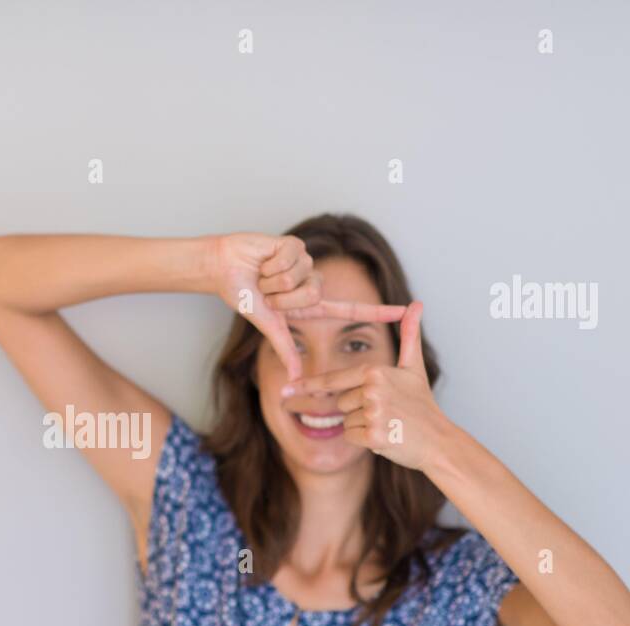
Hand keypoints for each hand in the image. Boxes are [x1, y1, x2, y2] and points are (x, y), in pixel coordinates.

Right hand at [207, 233, 408, 380]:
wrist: (222, 268)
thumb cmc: (242, 294)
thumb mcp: (267, 323)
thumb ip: (284, 347)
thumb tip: (294, 377)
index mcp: (309, 304)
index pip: (351, 309)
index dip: (379, 310)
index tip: (406, 311)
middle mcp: (312, 283)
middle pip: (315, 295)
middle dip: (284, 298)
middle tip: (267, 293)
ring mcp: (306, 263)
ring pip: (302, 278)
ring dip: (275, 281)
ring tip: (263, 276)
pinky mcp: (295, 245)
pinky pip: (291, 259)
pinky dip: (271, 265)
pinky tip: (263, 260)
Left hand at [279, 302, 452, 470]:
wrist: (439, 441)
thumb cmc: (422, 405)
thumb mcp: (414, 368)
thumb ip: (410, 335)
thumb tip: (416, 304)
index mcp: (374, 372)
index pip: (333, 380)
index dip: (309, 386)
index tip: (287, 389)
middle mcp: (372, 390)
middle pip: (339, 403)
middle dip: (356, 410)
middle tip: (385, 413)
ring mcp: (373, 413)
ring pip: (345, 421)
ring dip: (361, 426)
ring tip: (387, 424)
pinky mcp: (373, 436)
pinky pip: (350, 437)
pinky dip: (364, 441)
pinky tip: (386, 437)